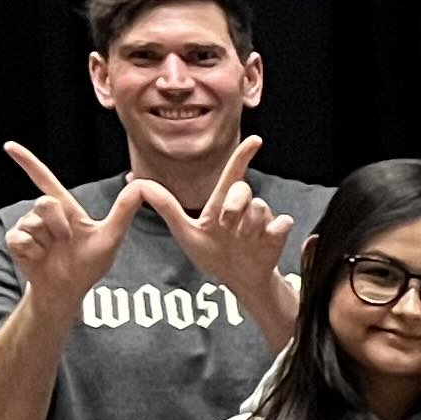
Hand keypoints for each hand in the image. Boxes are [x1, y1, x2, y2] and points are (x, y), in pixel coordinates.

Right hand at [1, 143, 175, 312]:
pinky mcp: (15, 242)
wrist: (68, 290)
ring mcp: (28, 228)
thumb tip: (142, 184)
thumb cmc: (89, 264)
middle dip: (58, 223)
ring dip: (47, 240)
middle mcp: (44, 215)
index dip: (28, 162)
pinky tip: (40, 258)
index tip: (9, 146)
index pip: (46, 180)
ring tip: (54, 251)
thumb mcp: (110, 237)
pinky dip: (34, 251)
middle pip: (44, 202)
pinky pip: (22, 239)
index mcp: (65, 209)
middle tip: (67, 240)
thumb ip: (124, 211)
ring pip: (33, 222)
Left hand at [164, 137, 296, 303]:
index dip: (243, 155)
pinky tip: (263, 241)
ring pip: (260, 208)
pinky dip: (272, 232)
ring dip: (248, 227)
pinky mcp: (277, 233)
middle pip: (243, 189)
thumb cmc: (212, 254)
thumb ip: (166, 207)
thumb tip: (138, 184)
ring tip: (243, 242)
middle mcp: (244, 207)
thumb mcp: (185, 231)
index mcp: (222, 203)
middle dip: (233, 206)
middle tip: (225, 227)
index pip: (233, 174)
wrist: (237, 279)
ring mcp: (262, 220)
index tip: (255, 140)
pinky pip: (281, 222)